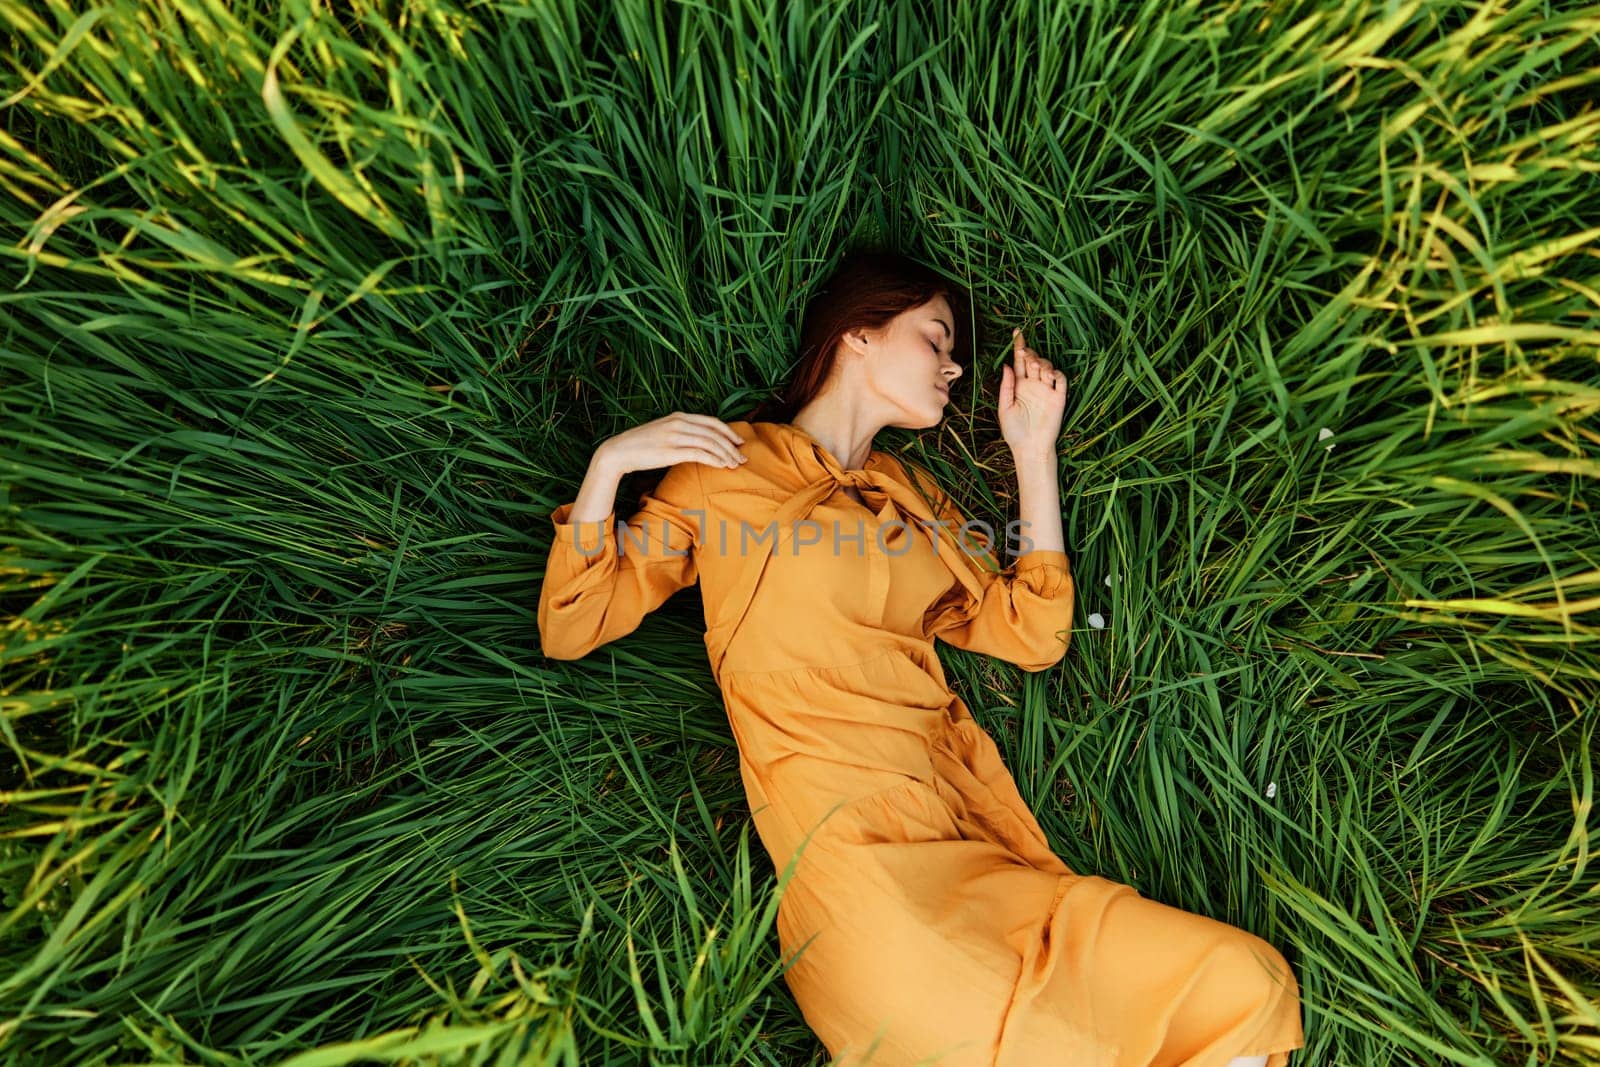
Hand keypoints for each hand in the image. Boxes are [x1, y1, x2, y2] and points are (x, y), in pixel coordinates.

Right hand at [595, 411, 748, 476]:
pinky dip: (714, 459)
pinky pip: (699, 454)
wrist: (619, 451)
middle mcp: (678, 423)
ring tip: (736, 464)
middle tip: (743, 457)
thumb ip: (680, 432)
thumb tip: (698, 441)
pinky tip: (723, 466)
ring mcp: (674, 436)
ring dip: (726, 454)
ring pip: (709, 443)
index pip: (711, 421)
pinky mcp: (670, 451)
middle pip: (714, 432)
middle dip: (731, 445)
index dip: (728, 431)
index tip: (739, 442)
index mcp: (678, 416)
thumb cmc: (641, 445)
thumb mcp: (663, 431)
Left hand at [998, 327, 1066, 458]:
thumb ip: (1006, 386)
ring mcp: (1046, 390)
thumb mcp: (1005, 407)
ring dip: (1042, 362)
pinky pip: (1061, 380)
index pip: (1019, 361)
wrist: (1030, 448)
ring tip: (1037, 366)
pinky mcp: (1058, 398)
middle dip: (1030, 353)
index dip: (1019, 346)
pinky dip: (1057, 373)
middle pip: (1033, 360)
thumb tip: (1007, 365)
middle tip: (1025, 353)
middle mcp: (1033, 385)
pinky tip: (1049, 374)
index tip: (1017, 332)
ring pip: (1047, 367)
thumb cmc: (1014, 431)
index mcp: (1019, 385)